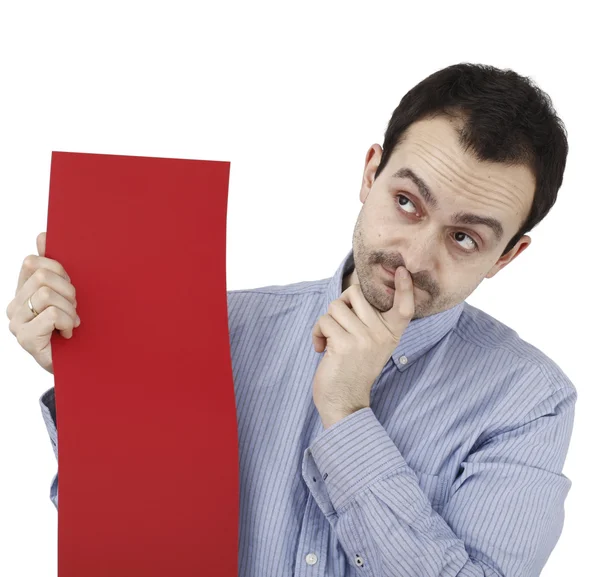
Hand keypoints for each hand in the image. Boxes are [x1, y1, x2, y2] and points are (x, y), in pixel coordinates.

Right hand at [6, 232, 79, 373]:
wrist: (79, 362)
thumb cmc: (72, 325)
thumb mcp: (67, 292)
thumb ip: (54, 265)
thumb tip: (43, 234)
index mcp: (23, 290)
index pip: (33, 261)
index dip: (59, 269)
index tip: (70, 286)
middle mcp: (14, 304)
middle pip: (42, 275)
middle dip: (68, 290)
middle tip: (73, 308)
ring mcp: (17, 322)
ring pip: (47, 294)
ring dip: (69, 308)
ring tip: (70, 322)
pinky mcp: (24, 337)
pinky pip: (50, 314)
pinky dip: (66, 322)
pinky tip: (67, 333)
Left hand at [311, 266, 413, 427]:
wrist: (345, 402)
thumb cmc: (353, 368)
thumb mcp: (372, 344)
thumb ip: (370, 320)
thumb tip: (353, 290)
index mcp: (392, 332)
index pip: (404, 306)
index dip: (405, 287)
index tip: (402, 271)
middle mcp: (382, 334)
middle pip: (355, 293)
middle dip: (340, 305)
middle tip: (339, 325)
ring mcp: (364, 339)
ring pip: (335, 306)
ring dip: (326, 322)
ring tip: (330, 341)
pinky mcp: (344, 344)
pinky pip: (324, 321)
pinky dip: (317, 333)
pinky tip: (321, 349)